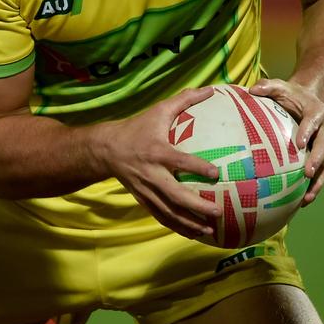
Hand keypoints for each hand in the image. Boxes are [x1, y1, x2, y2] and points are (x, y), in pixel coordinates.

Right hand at [98, 86, 220, 238]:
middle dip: (196, 205)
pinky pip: (161, 216)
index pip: (178, 161)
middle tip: (218, 212)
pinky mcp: (143, 199)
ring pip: (168, 211)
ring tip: (209, 231)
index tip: (216, 173)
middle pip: (174, 194)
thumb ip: (184, 100)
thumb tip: (211, 89)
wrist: (105, 148)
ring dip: (188, 223)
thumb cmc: (137, 128)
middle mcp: (151, 174)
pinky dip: (178, 227)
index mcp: (156, 152)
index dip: (196, 167)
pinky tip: (194, 234)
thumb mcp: (158, 110)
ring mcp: (146, 189)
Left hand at [249, 78, 323, 204]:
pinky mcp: (319, 155)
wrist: (305, 99)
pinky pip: (319, 172)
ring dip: (318, 181)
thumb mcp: (278, 85)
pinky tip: (302, 201)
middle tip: (307, 173)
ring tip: (307, 197)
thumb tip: (252, 89)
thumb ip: (267, 86)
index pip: (314, 121)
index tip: (300, 143)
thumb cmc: (288, 93)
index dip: (309, 131)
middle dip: (317, 160)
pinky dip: (313, 186)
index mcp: (316, 112)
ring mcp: (323, 144)